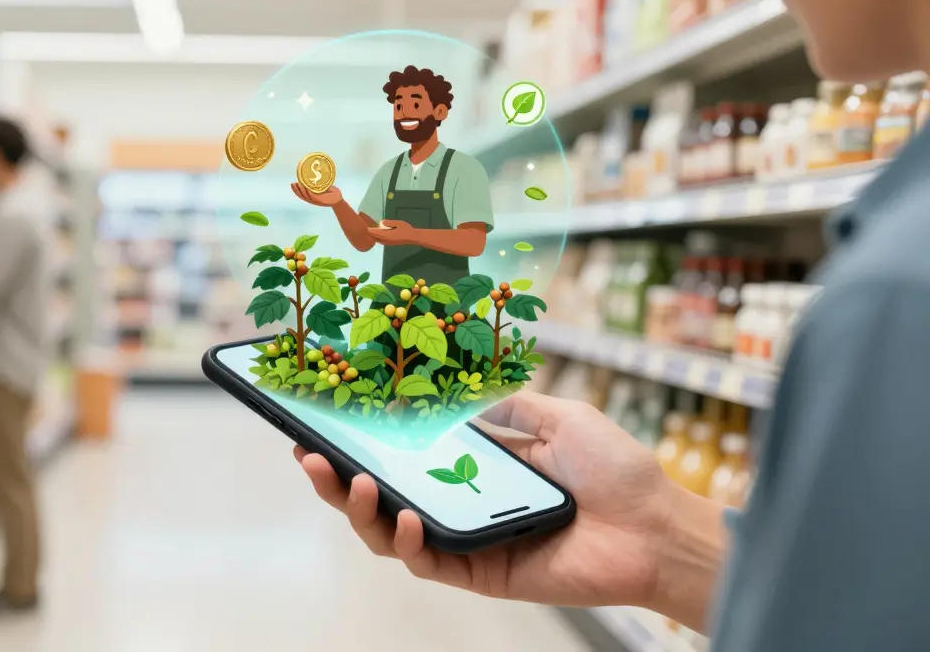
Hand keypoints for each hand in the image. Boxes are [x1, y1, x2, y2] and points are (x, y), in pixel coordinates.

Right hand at [291, 183, 342, 207]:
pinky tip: (307, 189)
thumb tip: (317, 171)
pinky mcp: (321, 201)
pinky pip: (313, 197)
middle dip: (296, 190)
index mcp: (311, 196)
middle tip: (292, 184)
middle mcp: (312, 199)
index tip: (292, 184)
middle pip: (302, 196)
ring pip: (306, 196)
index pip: (301, 194)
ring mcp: (316, 201)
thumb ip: (319, 182)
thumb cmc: (331, 192)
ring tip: (298, 185)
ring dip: (302, 191)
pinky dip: (309, 193)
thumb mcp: (323, 187)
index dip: (296, 190)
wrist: (338, 198)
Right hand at [296, 391, 690, 610]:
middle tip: (307, 454)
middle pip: (381, 496)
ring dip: (359, 509)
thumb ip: (509, 405)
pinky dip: (405, 542)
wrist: (655, 526)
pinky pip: (427, 562)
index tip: (326, 418)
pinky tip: (402, 518)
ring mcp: (466, 539)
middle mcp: (460, 501)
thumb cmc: (615, 471)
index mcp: (473, 465)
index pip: (403, 454)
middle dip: (336, 478)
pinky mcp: (479, 572)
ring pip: (390, 533)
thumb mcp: (559, 416)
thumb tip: (460, 392)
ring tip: (351, 481)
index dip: (362, 440)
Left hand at [368, 219, 414, 244]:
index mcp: (386, 235)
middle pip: (374, 237)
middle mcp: (385, 240)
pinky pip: (380, 240)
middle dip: (369, 233)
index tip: (363, 227)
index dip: (368, 230)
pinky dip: (377, 237)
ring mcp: (387, 242)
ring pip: (377, 239)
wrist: (412, 237)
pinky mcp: (389, 243)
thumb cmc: (405, 229)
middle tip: (364, 228)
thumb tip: (381, 223)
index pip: (374, 232)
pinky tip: (377, 234)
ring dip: (373, 235)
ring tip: (368, 231)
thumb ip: (388, 223)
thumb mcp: (397, 223)